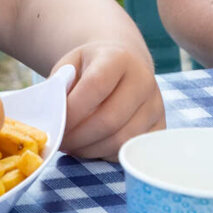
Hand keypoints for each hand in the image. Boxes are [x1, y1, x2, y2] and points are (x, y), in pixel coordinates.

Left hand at [54, 41, 164, 159]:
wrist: (124, 64)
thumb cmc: (91, 67)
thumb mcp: (70, 65)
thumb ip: (59, 87)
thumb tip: (52, 116)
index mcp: (119, 58)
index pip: (96, 86)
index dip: (72, 111)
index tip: (55, 123)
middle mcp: (144, 80)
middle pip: (110, 120)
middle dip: (78, 137)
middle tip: (60, 141)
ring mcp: (155, 105)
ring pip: (120, 140)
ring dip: (90, 149)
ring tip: (73, 145)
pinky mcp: (160, 127)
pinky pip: (130, 150)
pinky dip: (106, 154)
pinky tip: (91, 146)